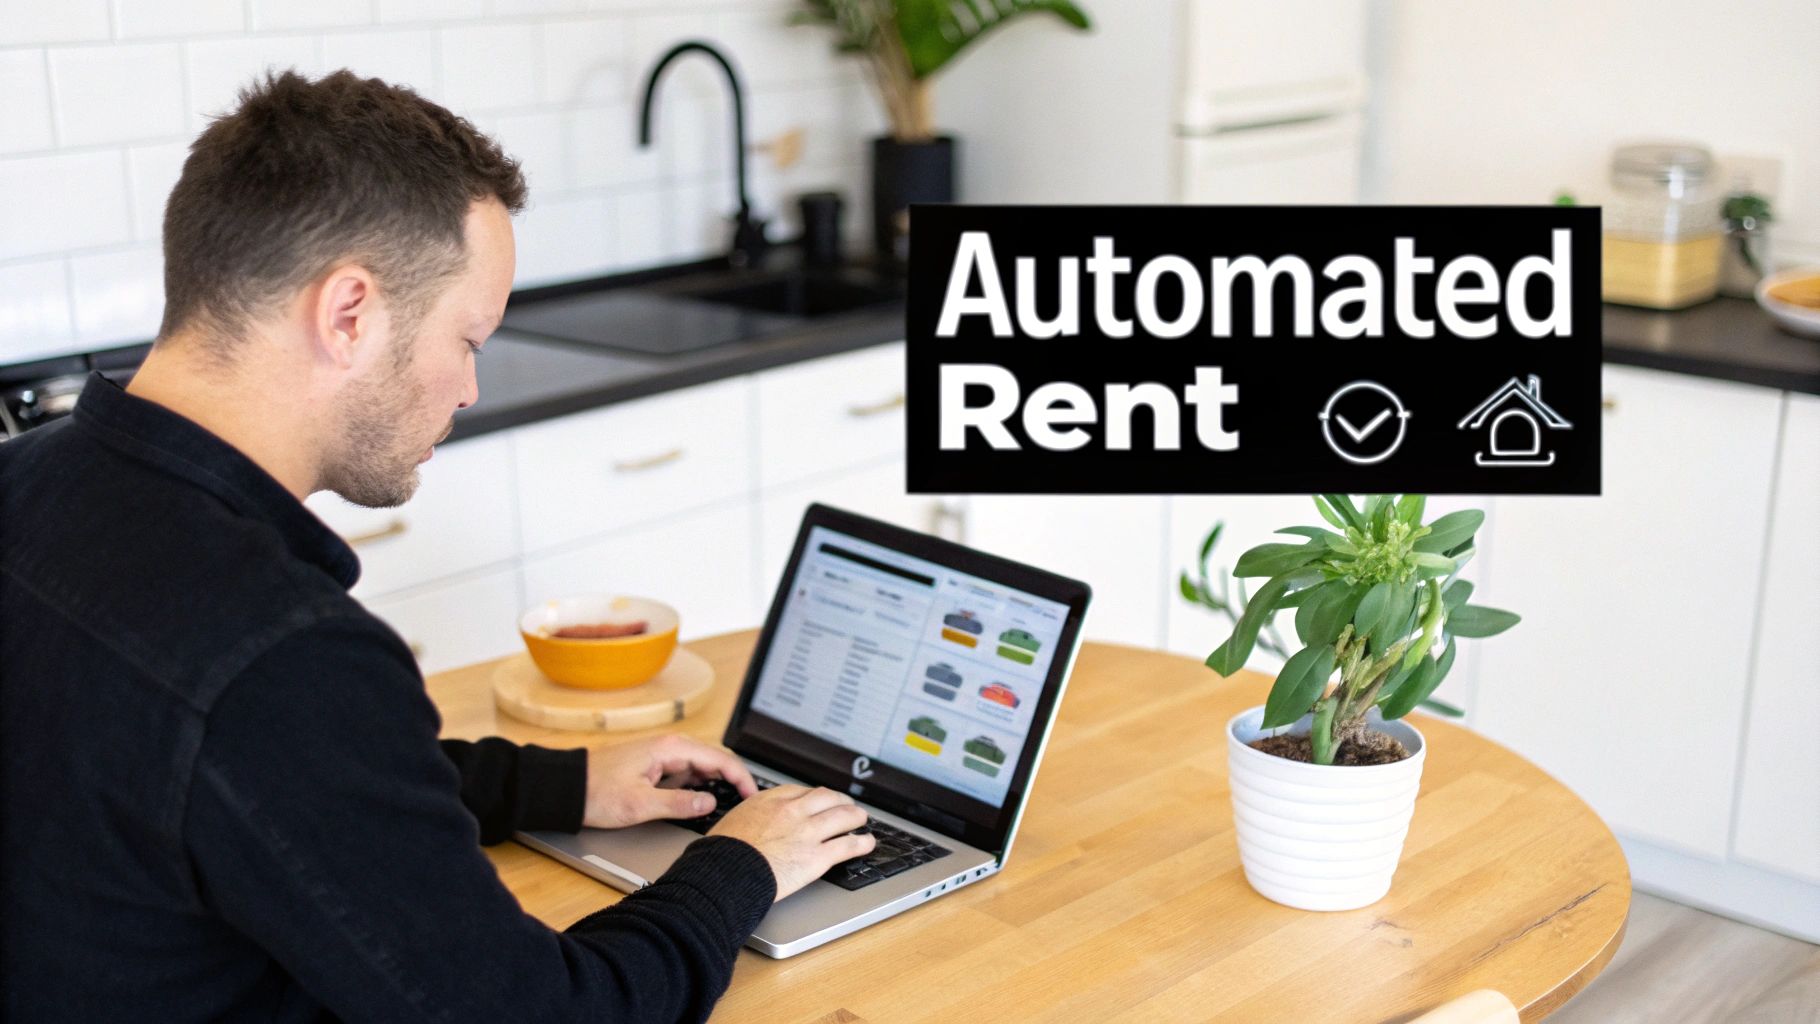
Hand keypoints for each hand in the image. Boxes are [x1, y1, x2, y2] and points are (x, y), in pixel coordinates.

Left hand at [580, 734, 755, 829]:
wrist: (566, 788)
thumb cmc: (596, 792)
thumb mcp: (640, 804)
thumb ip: (679, 804)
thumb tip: (710, 803)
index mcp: (670, 748)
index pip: (720, 758)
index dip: (741, 778)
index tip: (753, 796)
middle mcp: (669, 747)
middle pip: (714, 760)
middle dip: (733, 779)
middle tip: (747, 803)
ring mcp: (662, 756)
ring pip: (701, 767)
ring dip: (717, 783)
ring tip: (730, 804)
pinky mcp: (654, 767)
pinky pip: (686, 774)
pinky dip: (699, 786)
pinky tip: (702, 802)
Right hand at [708, 785, 875, 901]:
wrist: (725, 873)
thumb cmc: (723, 852)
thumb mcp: (734, 820)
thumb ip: (752, 816)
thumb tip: (753, 820)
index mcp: (771, 800)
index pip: (803, 791)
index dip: (817, 796)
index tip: (820, 800)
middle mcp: (793, 811)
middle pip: (828, 798)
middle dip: (841, 800)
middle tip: (846, 805)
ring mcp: (807, 832)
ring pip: (843, 817)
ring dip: (856, 817)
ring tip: (861, 819)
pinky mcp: (817, 856)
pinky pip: (847, 845)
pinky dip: (861, 843)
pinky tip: (867, 843)